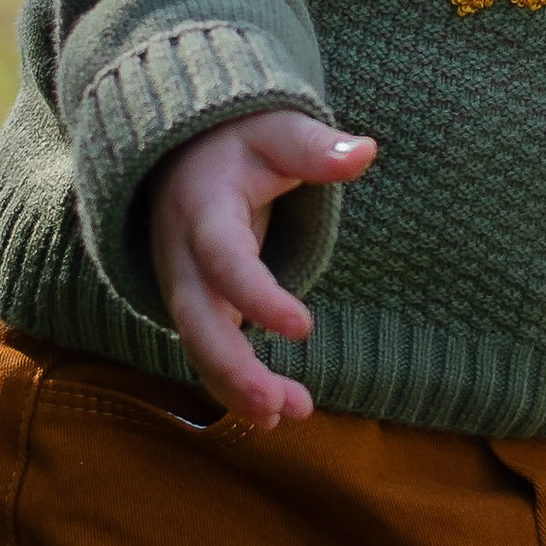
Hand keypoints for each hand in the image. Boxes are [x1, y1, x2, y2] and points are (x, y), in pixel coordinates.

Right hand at [147, 112, 377, 426]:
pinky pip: (206, 350)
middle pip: (196, 320)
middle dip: (232, 368)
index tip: (302, 328)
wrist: (181, 147)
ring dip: (236, 387)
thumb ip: (315, 148)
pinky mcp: (194, 303)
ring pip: (197, 346)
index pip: (222, 258)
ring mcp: (182, 284)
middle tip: (278, 408)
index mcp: (202, 209)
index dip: (256, 297)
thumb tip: (365, 151)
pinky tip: (278, 411)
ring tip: (290, 414)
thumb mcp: (276, 131)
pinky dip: (234, 384)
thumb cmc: (239, 138)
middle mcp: (180, 255)